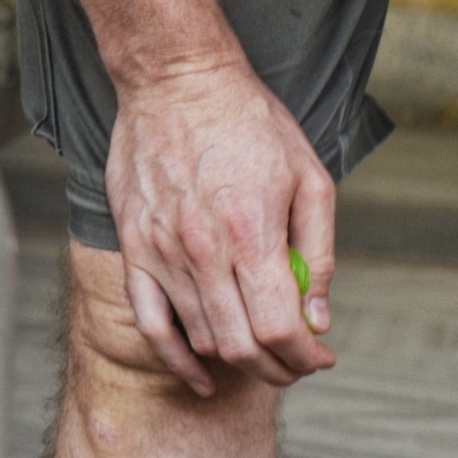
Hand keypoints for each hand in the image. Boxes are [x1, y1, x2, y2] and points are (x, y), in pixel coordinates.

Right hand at [105, 61, 336, 394]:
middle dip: (280, 370)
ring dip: (240, 364)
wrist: (177, 80)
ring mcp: (162, 253)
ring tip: (267, 358)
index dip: (306, 357)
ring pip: (203, 339)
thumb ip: (318, 256)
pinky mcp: (135, 248)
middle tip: (300, 364)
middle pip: (242, 347)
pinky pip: (152, 323)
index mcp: (251, 234)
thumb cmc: (252, 125)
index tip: (322, 357)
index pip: (280, 329)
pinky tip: (203, 377)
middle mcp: (203, 251)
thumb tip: (317, 320)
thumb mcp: (311, 181)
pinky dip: (178, 359)